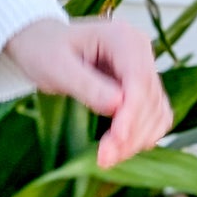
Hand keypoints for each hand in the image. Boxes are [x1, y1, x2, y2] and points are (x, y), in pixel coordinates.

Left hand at [2, 16, 172, 168]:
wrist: (41, 45)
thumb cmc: (45, 50)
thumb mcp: (56, 66)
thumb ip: (86, 84)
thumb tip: (117, 105)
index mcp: (122, 37)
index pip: (138, 80)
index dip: (131, 113)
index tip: (117, 140)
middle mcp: (140, 50)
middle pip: (149, 99)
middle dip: (130, 132)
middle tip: (104, 158)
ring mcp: (143, 68)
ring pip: (155, 111)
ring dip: (136, 139)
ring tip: (106, 157)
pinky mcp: (141, 88)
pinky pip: (153, 116)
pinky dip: (141, 135)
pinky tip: (120, 148)